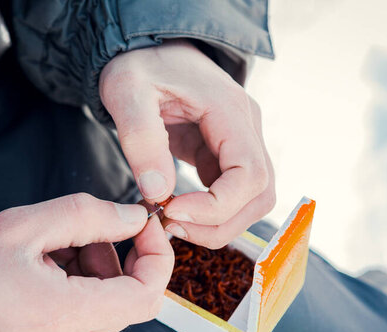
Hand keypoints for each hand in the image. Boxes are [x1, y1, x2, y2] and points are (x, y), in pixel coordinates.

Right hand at [0, 193, 172, 331]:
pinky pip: (85, 315)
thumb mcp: (25, 226)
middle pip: (131, 300)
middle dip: (122, 258)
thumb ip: (87, 216)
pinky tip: (49, 265)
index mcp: (69, 315)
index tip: (145, 226)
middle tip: (90, 233)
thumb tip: (134, 219)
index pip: (147, 294)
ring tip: (59, 247)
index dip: (157, 256)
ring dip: (99, 269)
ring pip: (109, 306)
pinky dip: (82, 284)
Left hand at [100, 40, 274, 248]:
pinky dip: (209, 211)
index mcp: (229, 110)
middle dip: (220, 223)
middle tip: (173, 227)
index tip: (173, 211)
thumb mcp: (126, 92)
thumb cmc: (139, 65)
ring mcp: (240, 141)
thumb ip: (141, 139)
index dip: (217, 206)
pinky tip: (176, 208)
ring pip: (252, 200)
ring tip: (174, 221)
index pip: (250, 175)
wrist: (149, 49)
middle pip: (260, 195)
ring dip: (218, 222)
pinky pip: (232, 193)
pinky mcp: (225, 153)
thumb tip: (158, 193)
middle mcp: (246, 127)